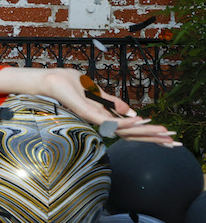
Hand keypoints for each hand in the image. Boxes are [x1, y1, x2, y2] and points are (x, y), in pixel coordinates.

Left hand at [40, 69, 179, 146]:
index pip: (129, 128)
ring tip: (162, 132)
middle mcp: (99, 121)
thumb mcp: (96, 92)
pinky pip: (107, 119)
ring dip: (144, 130)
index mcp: (103, 116)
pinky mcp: (85, 112)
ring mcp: (93, 118)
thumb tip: (129, 111)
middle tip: (173, 141)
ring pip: (122, 128)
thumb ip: (111, 102)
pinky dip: (123, 120)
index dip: (148, 133)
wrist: (49, 81)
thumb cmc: (69, 85)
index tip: (167, 137)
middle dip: (152, 136)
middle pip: (130, 132)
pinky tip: (138, 119)